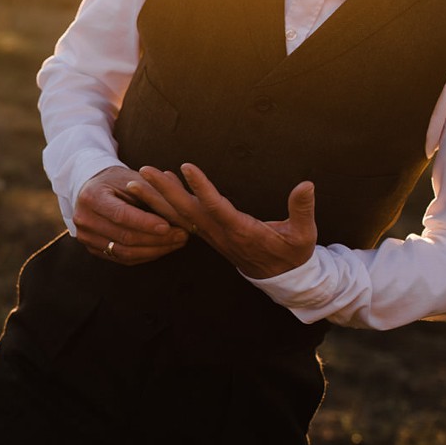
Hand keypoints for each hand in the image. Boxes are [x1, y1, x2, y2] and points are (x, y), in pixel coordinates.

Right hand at [72, 164, 189, 264]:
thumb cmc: (119, 181)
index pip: (121, 215)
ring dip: (154, 250)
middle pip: (124, 237)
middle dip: (156, 239)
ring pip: (124, 252)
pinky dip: (145, 255)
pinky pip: (122, 258)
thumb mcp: (135, 179)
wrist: (94, 190)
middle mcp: (84, 219)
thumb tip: (178, 212)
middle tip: (182, 235)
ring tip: (177, 243)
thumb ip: (154, 194)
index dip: (145, 223)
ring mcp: (86, 237)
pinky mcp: (92, 249)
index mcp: (92, 196)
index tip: (168, 226)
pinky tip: (162, 249)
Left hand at [129, 162, 316, 278]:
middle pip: (186, 211)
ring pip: (179, 215)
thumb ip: (302, 210)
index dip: (201, 188)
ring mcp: (211, 235)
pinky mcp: (209, 234)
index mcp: (240, 231)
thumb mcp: (304, 235)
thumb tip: (307, 185)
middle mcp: (219, 233)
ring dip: (157, 198)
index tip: (186, 167)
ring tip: (138, 178)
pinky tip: (159, 187)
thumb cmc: (292, 254)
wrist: (280, 277)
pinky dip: (167, 204)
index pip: (216, 207)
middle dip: (163, 191)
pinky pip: (182, 219)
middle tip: (143, 171)